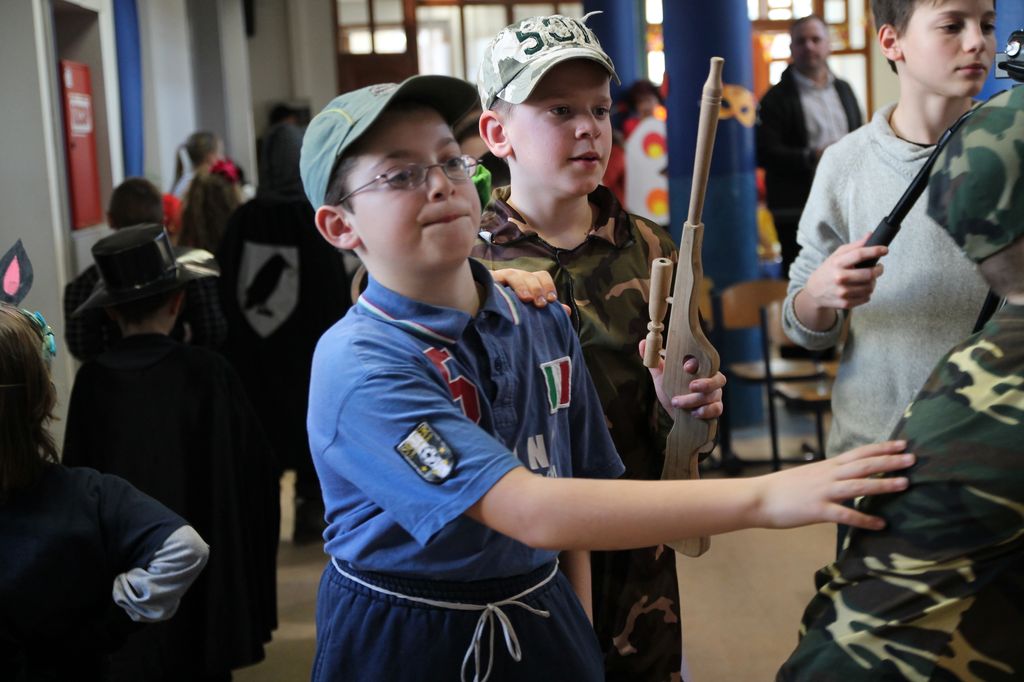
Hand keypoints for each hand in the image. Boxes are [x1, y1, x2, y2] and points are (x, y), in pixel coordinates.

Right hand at [492, 268, 569, 314]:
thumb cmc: (512, 311)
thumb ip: (549, 311)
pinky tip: (506, 295)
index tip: (552, 300)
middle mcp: (517, 277)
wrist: (484, 312)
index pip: (541, 276)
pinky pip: (496, 278)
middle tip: (541, 304)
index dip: (548, 286)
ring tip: (526, 299)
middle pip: (530, 275)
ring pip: (515, 275)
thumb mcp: (531, 311)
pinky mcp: (488, 281)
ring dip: (523, 286)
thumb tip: (567, 310)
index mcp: (529, 282)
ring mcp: (501, 278)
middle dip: (537, 289)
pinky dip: (502, 285)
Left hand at [639, 339, 724, 419]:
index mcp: (700, 369)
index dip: (697, 363)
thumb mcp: (662, 378)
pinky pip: (717, 409)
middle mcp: (711, 380)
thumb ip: (654, 362)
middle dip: (705, 383)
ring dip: (695, 400)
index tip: (686, 367)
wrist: (676, 415)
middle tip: (691, 386)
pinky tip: (693, 413)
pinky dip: (705, 411)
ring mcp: (715, 395)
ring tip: (677, 403)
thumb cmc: (671, 392)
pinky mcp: (716, 408)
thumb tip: (642, 342)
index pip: (704, 361)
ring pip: (713, 395)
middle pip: (718, 378)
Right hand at [755, 441, 912, 530]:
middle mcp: (828, 475)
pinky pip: (846, 515)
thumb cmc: (781, 489)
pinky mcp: (818, 510)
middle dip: (889, 461)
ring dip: (883, 484)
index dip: (881, 448)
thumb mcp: (807, 476)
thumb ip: (827, 476)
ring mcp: (823, 492)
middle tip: (913, 458)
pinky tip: (880, 524)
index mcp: (826, 466)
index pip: (859, 453)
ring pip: (859, 486)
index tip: (901, 444)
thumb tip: (844, 477)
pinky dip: (865, 520)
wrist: (757, 498)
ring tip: (905, 483)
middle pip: (864, 465)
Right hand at [802, 234, 886, 310]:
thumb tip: (870, 235)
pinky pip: (866, 298)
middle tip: (879, 268)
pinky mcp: (845, 303)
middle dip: (879, 270)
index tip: (885, 250)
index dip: (875, 251)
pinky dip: (867, 293)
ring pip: (870, 287)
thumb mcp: (837, 255)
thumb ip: (855, 246)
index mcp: (837, 263)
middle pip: (869, 274)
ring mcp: (842, 292)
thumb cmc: (829, 270)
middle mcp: (839, 278)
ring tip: (869, 279)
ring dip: (873, 282)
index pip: (859, 254)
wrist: (814, 291)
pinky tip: (862, 288)